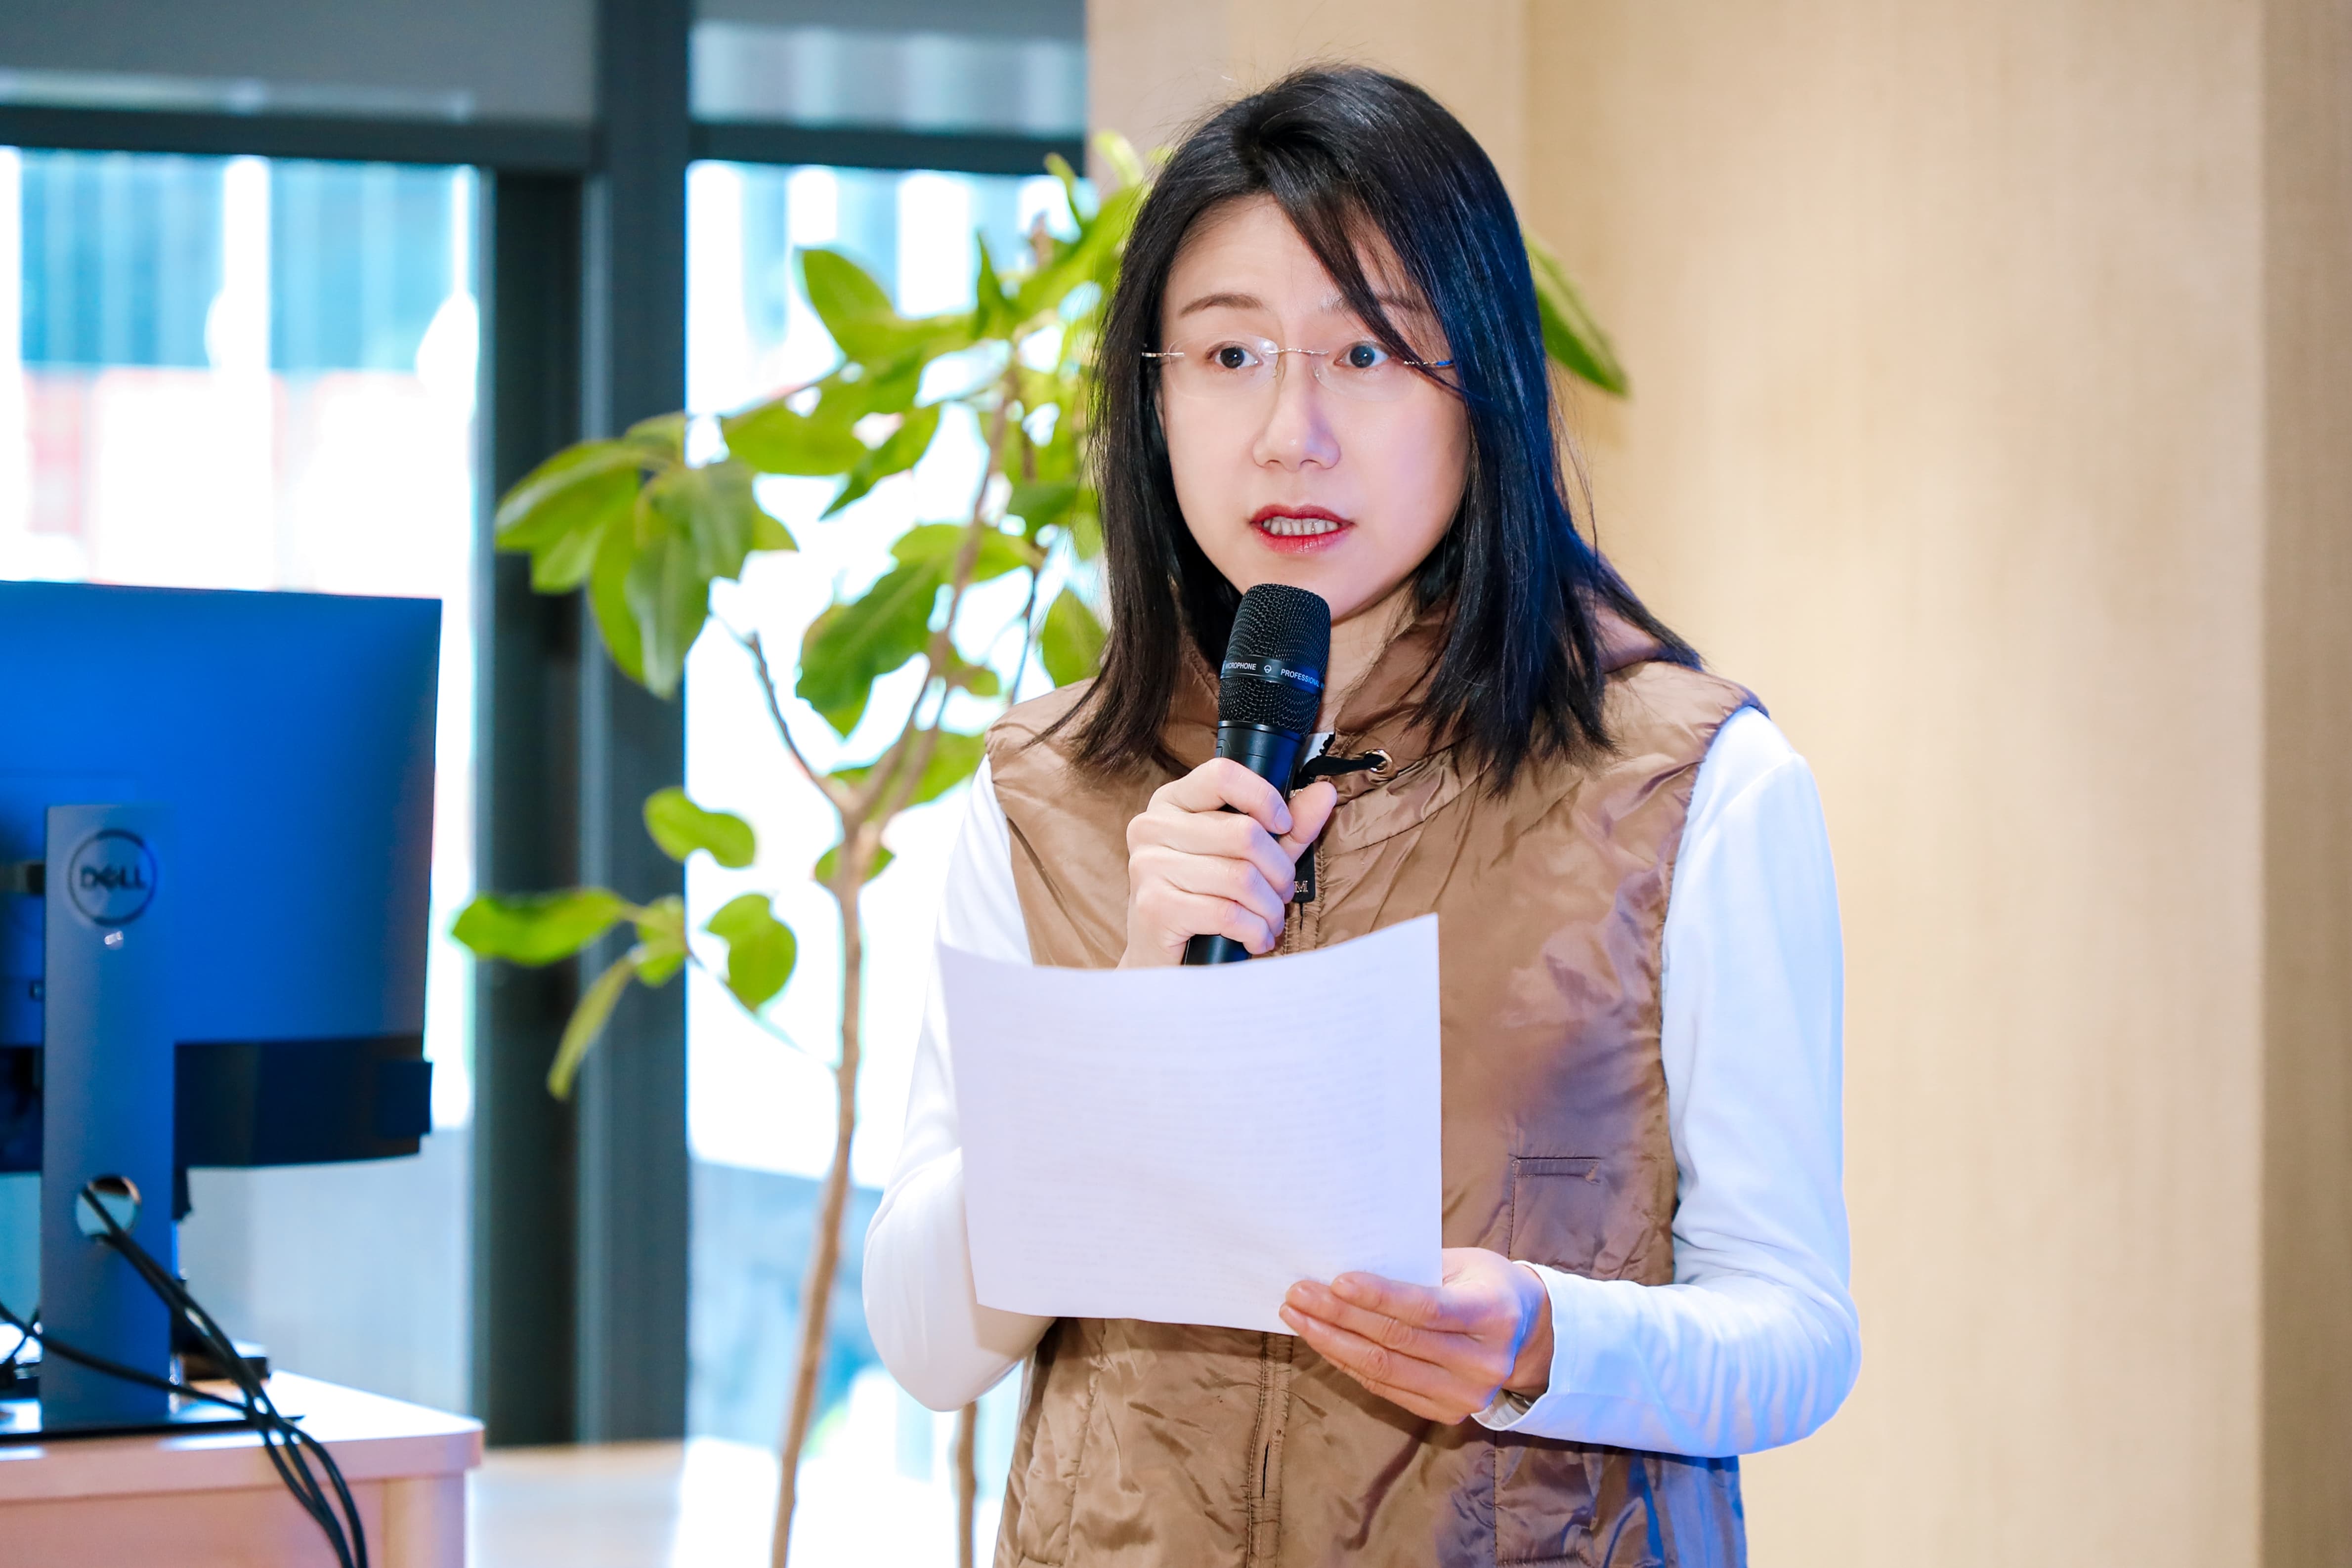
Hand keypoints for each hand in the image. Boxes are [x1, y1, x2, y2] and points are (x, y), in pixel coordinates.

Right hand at [1119, 758, 1338, 965]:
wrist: (1163, 961)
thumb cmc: (1207, 901)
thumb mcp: (1253, 857)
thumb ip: (1288, 826)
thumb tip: (1324, 792)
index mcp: (1173, 802)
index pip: (1222, 775)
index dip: (1264, 798)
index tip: (1284, 826)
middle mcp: (1153, 827)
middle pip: (1243, 833)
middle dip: (1278, 870)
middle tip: (1282, 892)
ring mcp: (1148, 866)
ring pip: (1240, 877)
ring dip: (1269, 907)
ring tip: (1271, 920)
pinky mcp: (1154, 907)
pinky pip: (1226, 913)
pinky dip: (1254, 931)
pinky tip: (1256, 939)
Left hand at [1279, 1248, 1553, 1423]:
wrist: (1527, 1334)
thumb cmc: (1486, 1285)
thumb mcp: (1464, 1264)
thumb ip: (1416, 1270)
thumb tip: (1347, 1271)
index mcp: (1493, 1315)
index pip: (1426, 1309)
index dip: (1379, 1297)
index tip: (1335, 1281)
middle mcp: (1483, 1362)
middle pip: (1397, 1341)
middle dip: (1340, 1317)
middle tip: (1298, 1294)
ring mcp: (1466, 1395)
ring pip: (1384, 1370)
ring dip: (1333, 1343)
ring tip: (1298, 1317)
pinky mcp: (1447, 1414)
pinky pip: (1386, 1388)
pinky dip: (1349, 1364)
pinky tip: (1323, 1342)